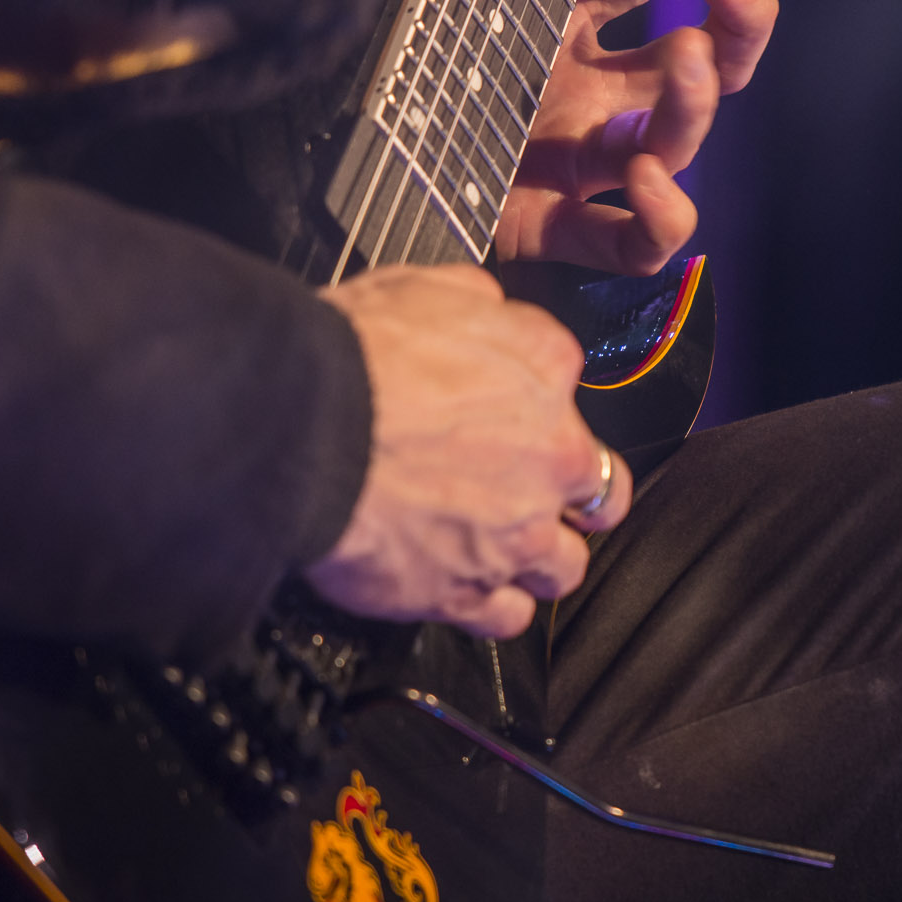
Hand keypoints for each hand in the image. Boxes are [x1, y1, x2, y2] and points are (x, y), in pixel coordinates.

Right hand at [305, 265, 632, 635]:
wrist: (301, 426)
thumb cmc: (351, 356)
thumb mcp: (419, 284)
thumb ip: (472, 303)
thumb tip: (481, 309)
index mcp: (543, 368)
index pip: (568, 382)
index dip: (537, 399)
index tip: (514, 409)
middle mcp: (551, 455)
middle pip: (600, 490)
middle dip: (577, 494)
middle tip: (538, 491)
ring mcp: (515, 532)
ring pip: (565, 565)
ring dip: (541, 557)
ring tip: (506, 549)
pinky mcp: (469, 590)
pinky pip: (510, 617)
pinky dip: (494, 605)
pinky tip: (472, 589)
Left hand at [368, 0, 779, 275]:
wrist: (296, 146)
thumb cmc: (363, 44)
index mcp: (565, 6)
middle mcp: (586, 79)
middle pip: (709, 47)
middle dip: (741, 13)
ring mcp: (576, 155)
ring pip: (680, 135)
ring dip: (698, 98)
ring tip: (683, 67)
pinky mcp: (550, 225)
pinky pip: (638, 238)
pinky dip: (663, 215)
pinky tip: (643, 181)